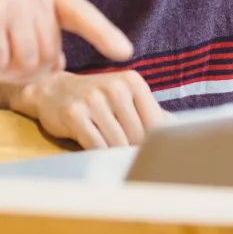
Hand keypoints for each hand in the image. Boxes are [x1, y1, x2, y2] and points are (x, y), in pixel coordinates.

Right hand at [0, 0, 132, 84]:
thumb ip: (38, 25)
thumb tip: (57, 62)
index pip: (81, 12)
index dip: (104, 34)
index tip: (125, 53)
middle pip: (48, 54)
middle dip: (28, 70)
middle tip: (3, 63)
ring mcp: (11, 4)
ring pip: (24, 61)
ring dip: (5, 71)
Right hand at [10, 70, 169, 149]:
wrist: (52, 90)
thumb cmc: (96, 98)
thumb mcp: (125, 97)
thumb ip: (152, 113)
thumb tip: (180, 130)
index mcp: (133, 81)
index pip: (155, 124)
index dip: (151, 141)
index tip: (144, 147)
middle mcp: (115, 87)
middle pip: (136, 136)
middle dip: (130, 147)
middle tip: (119, 145)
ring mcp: (93, 99)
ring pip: (117, 143)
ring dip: (113, 151)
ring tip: (105, 143)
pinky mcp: (75, 114)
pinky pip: (96, 146)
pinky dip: (97, 152)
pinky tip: (92, 144)